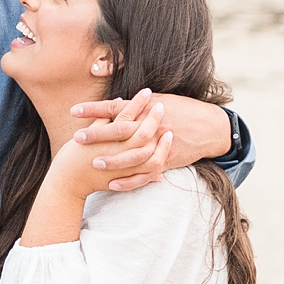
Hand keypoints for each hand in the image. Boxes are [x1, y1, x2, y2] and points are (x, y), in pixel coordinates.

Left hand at [72, 88, 229, 179]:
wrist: (210, 127)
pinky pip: (144, 174)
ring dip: (111, 159)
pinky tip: (112, 184)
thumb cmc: (182, 110)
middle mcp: (151, 125)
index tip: (74, 111)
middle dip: (97, 134)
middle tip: (77, 138)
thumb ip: (137, 103)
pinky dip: (129, 180)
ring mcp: (158, 144)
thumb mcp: (160, 99)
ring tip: (92, 162)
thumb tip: (115, 98)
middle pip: (119, 129)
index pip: (115, 107)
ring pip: (131, 154)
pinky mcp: (165, 161)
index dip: (94, 109)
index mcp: (147, 107)